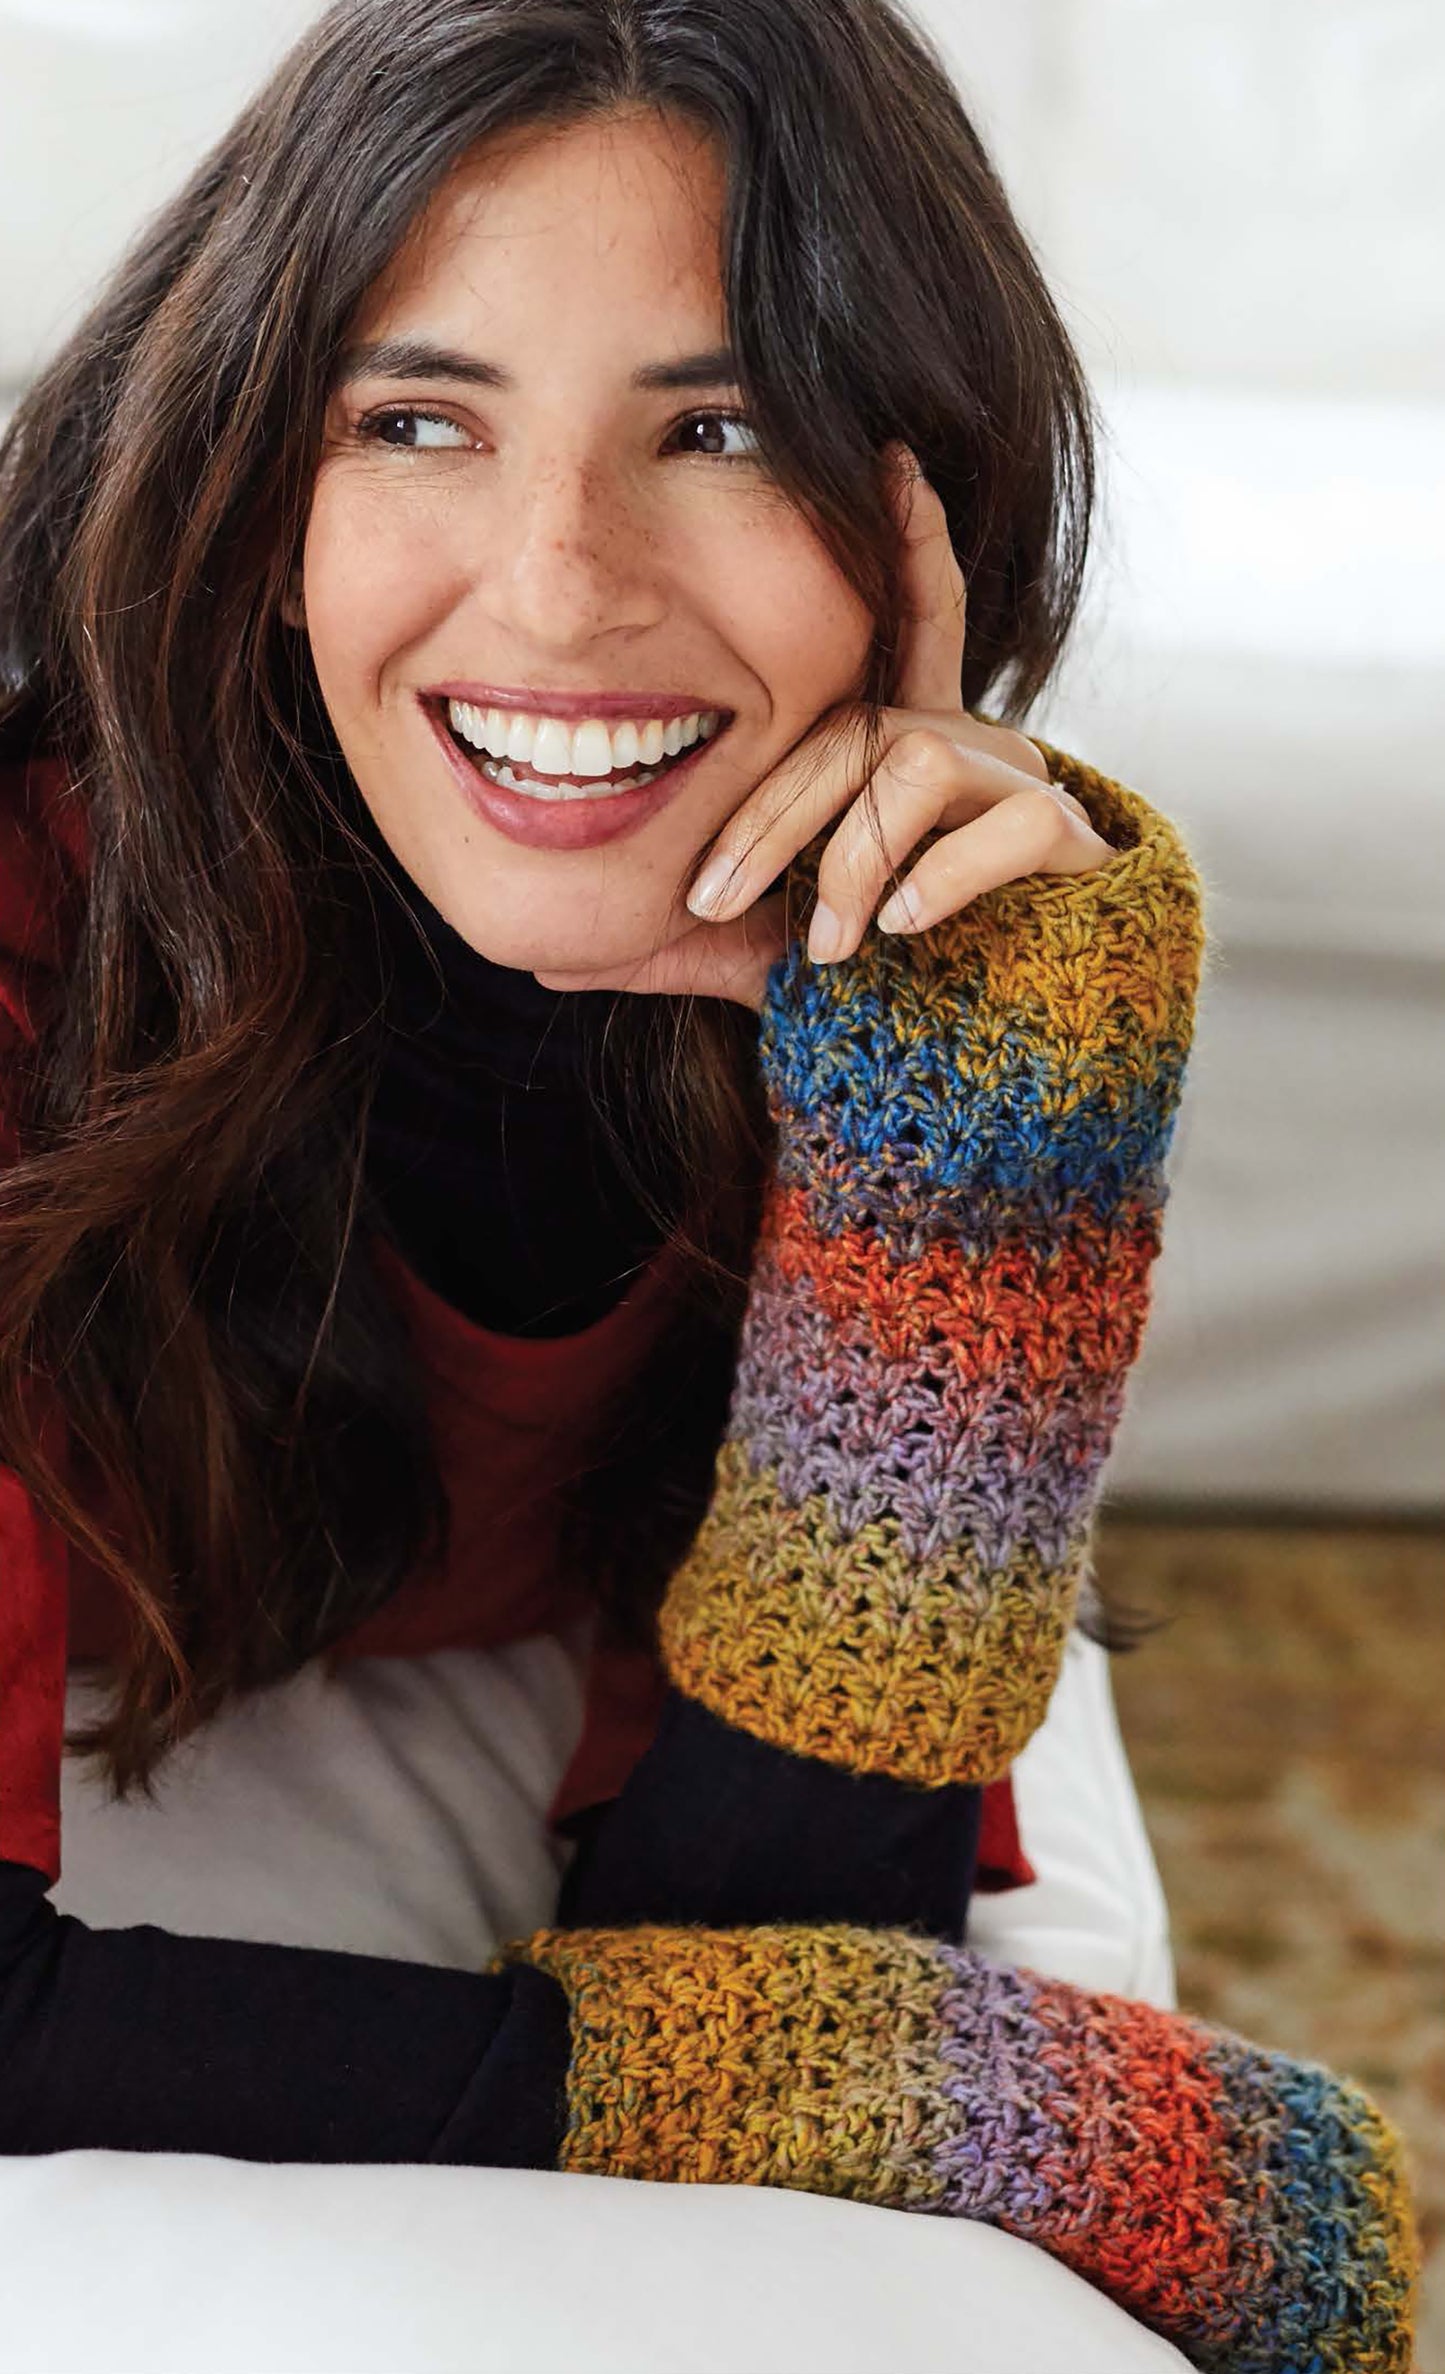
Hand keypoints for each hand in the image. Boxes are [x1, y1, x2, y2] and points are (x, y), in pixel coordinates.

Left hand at [533, 445, 1114, 1009]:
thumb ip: (667, 945)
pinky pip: (1009, 827)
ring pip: (916, 767)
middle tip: (711, 903)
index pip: (909, 617)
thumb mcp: (753, 956)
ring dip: (849, 864)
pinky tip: (899, 930)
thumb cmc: (876, 991)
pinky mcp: (1068, 842)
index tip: (893, 460)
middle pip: (856, 726)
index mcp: (898, 741)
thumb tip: (548, 960)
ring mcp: (1021, 783)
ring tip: (825, 948)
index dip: (912, 540)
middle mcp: (965, 740)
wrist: (991, 1055)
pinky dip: (944, 877)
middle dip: (774, 816)